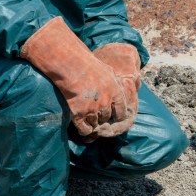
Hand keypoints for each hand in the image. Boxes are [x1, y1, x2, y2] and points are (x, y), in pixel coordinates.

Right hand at [20, 18, 127, 136]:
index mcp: (116, 93)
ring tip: (88, 118)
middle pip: (107, 118)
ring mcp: (92, 110)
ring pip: (96, 124)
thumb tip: (125, 87)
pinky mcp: (79, 114)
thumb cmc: (89, 65)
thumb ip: (117, 83)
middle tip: (98, 115)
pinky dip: (85, 131)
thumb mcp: (109, 71)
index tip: (115, 117)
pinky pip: (85, 130)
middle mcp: (106, 103)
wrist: (71, 65)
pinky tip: (83, 127)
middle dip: (103, 118)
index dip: (118, 116)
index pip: (122, 112)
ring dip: (93, 123)